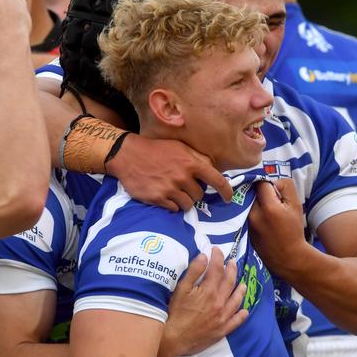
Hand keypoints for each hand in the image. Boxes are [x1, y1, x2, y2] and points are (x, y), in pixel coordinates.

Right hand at [106, 134, 232, 210]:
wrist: (128, 155)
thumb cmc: (156, 149)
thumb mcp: (180, 147)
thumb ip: (197, 158)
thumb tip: (213, 169)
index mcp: (190, 163)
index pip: (216, 180)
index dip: (226, 191)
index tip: (228, 198)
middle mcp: (182, 177)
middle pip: (199, 195)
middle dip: (194, 192)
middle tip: (183, 185)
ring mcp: (169, 189)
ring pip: (188, 205)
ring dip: (184, 201)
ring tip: (174, 192)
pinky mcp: (157, 198)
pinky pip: (174, 209)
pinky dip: (172, 205)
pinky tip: (165, 195)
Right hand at [157, 247, 247, 356]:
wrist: (174, 338)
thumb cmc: (175, 312)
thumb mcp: (181, 289)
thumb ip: (194, 271)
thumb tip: (204, 256)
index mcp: (209, 291)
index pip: (217, 269)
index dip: (217, 257)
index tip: (216, 249)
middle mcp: (219, 303)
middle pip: (229, 282)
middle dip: (231, 269)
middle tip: (232, 261)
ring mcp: (222, 317)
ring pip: (236, 300)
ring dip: (240, 290)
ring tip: (242, 283)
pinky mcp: (222, 330)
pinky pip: (236, 321)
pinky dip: (242, 315)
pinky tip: (244, 311)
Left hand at [249, 179, 307, 277]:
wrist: (288, 257)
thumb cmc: (294, 230)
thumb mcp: (295, 206)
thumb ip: (286, 187)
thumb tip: (273, 181)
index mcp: (268, 207)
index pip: (261, 184)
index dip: (269, 185)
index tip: (275, 192)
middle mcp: (253, 214)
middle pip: (252, 193)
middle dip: (261, 194)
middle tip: (272, 203)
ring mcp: (247, 223)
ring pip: (248, 203)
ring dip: (256, 204)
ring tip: (268, 214)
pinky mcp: (244, 229)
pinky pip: (246, 214)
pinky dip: (253, 214)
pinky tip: (264, 222)